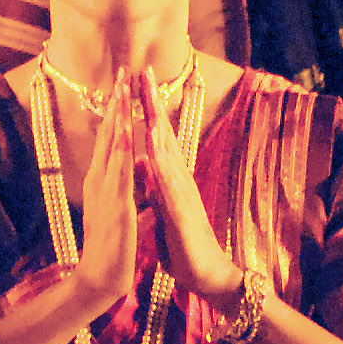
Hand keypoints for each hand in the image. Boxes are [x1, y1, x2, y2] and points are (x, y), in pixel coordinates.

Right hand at [62, 77, 146, 330]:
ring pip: (113, 144)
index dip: (116, 109)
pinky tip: (127, 128)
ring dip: (118, 114)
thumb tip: (137, 174)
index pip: (110, 138)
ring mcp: (106, 190)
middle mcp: (100, 179)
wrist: (100, 279)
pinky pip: (120, 169)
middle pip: (108, 132)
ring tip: (123, 86)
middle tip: (121, 69)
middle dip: (116, 101)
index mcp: (102, 180)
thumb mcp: (120, 210)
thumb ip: (126, 190)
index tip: (123, 83)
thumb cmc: (111, 248)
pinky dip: (123, 146)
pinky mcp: (116, 203)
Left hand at [137, 71, 245, 310]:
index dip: (146, 109)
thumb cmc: (183, 243)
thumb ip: (153, 183)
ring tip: (147, 95)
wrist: (206, 274)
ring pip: (167, 151)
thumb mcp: (162, 208)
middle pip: (164, 133)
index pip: (157, 136)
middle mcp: (178, 179)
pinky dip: (161, 165)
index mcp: (170, 178)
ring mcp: (182, 193)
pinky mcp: (182, 212)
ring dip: (157, 123)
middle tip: (144, 69)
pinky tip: (153, 148)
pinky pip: (169, 185)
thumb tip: (143, 162)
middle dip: (153, 102)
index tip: (136, 81)